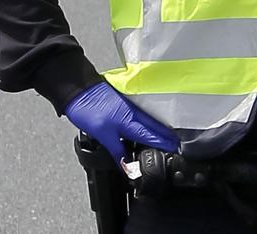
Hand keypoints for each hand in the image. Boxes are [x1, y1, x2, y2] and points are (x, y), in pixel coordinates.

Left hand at [64, 82, 178, 162]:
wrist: (79, 90)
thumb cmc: (88, 110)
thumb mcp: (102, 135)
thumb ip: (117, 150)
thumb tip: (127, 166)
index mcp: (129, 122)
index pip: (151, 135)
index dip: (163, 143)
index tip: (175, 148)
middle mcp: (133, 113)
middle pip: (154, 126)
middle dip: (166, 135)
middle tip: (178, 142)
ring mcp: (129, 107)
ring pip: (149, 120)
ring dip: (160, 128)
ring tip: (169, 135)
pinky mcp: (124, 103)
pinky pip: (143, 115)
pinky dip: (150, 121)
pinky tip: (149, 124)